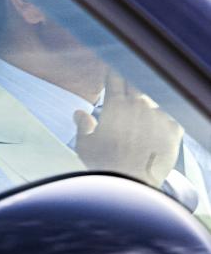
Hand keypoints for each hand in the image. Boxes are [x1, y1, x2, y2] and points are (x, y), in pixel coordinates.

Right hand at [74, 73, 182, 187]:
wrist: (131, 185)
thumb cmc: (104, 166)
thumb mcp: (85, 144)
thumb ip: (82, 125)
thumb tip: (79, 113)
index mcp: (115, 105)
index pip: (115, 78)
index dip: (113, 72)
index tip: (112, 69)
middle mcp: (138, 105)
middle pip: (136, 82)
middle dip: (131, 79)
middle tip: (128, 79)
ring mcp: (158, 116)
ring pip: (154, 96)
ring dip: (148, 96)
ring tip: (144, 101)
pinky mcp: (174, 129)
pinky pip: (172, 113)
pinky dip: (165, 113)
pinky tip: (160, 117)